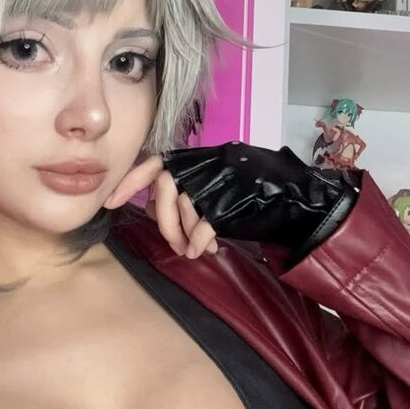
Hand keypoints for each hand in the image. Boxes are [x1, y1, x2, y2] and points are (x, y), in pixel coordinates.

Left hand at [144, 142, 359, 265]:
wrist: (300, 202)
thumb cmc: (255, 198)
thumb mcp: (217, 187)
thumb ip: (186, 191)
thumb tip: (150, 208)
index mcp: (203, 158)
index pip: (158, 162)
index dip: (131, 181)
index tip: (109, 201)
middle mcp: (210, 164)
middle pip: (166, 189)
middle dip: (163, 223)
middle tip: (176, 245)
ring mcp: (223, 180)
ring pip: (183, 208)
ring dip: (182, 236)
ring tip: (192, 249)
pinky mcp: (236, 200)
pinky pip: (204, 224)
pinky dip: (200, 242)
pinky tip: (207, 250)